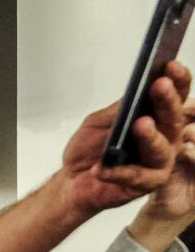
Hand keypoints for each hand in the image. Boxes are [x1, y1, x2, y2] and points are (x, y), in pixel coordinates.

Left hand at [63, 61, 192, 215]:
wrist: (72, 180)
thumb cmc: (90, 149)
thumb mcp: (99, 121)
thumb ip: (120, 109)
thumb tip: (138, 89)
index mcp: (157, 119)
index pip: (175, 98)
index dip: (178, 81)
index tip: (170, 66)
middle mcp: (165, 140)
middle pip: (173, 120)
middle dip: (167, 101)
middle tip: (159, 85)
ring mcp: (157, 164)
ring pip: (161, 150)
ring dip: (150, 136)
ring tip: (139, 124)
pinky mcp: (144, 185)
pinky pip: (133, 177)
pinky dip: (115, 171)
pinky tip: (101, 167)